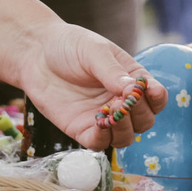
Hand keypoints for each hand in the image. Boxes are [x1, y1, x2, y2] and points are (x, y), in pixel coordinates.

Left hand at [17, 22, 163, 149]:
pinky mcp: (82, 129)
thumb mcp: (94, 51)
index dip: (157, 98)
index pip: (156, 97)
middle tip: (122, 100)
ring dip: (123, 128)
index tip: (147, 91)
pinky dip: (103, 137)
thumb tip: (134, 90)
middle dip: (139, 113)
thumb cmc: (68, 46)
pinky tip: (97, 121)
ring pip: (126, 138)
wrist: (35, 54)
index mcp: (131, 79)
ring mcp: (102, 117)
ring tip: (109, 111)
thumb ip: (113, 72)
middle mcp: (120, 101)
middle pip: (145, 121)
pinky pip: (100, 144)